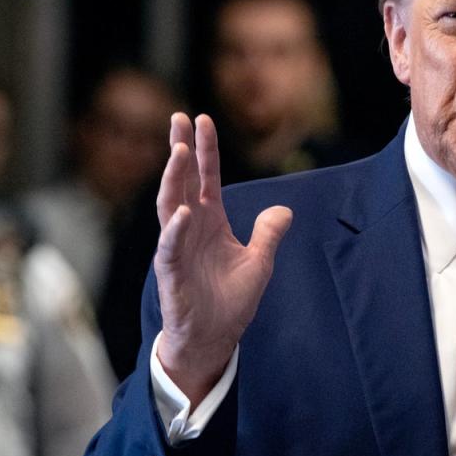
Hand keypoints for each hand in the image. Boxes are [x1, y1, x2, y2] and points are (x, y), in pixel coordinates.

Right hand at [154, 113, 292, 404]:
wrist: (214, 338)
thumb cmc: (230, 301)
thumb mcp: (259, 262)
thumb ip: (268, 233)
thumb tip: (284, 210)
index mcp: (210, 220)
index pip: (206, 177)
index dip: (205, 149)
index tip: (202, 119)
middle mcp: (190, 227)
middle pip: (183, 180)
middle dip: (180, 148)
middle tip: (178, 117)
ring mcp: (177, 247)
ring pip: (170, 205)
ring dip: (174, 178)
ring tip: (178, 150)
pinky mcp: (171, 272)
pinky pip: (171, 246)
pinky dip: (176, 229)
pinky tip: (184, 212)